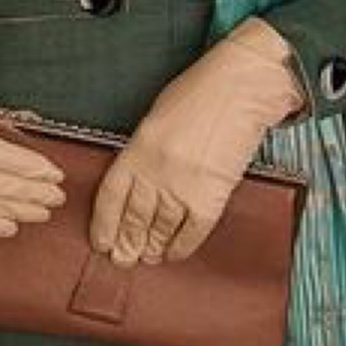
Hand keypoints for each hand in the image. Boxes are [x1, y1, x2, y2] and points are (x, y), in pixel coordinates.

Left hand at [92, 19, 306, 262]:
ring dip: (152, 247)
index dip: (104, 225)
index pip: (112, 197)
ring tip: (147, 258)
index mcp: (137, 148)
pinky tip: (173, 253)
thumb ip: (144, 151)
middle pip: (134, 218)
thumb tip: (138, 184)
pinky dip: (182, 246)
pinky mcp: (212, 194)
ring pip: (161, 228)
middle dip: (127, 243)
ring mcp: (184, 184)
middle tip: (123, 259)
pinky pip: (192, 231)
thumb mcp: (157, 118)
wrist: (242, 86)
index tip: (102, 242)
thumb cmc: (201, 92)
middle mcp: (156, 170)